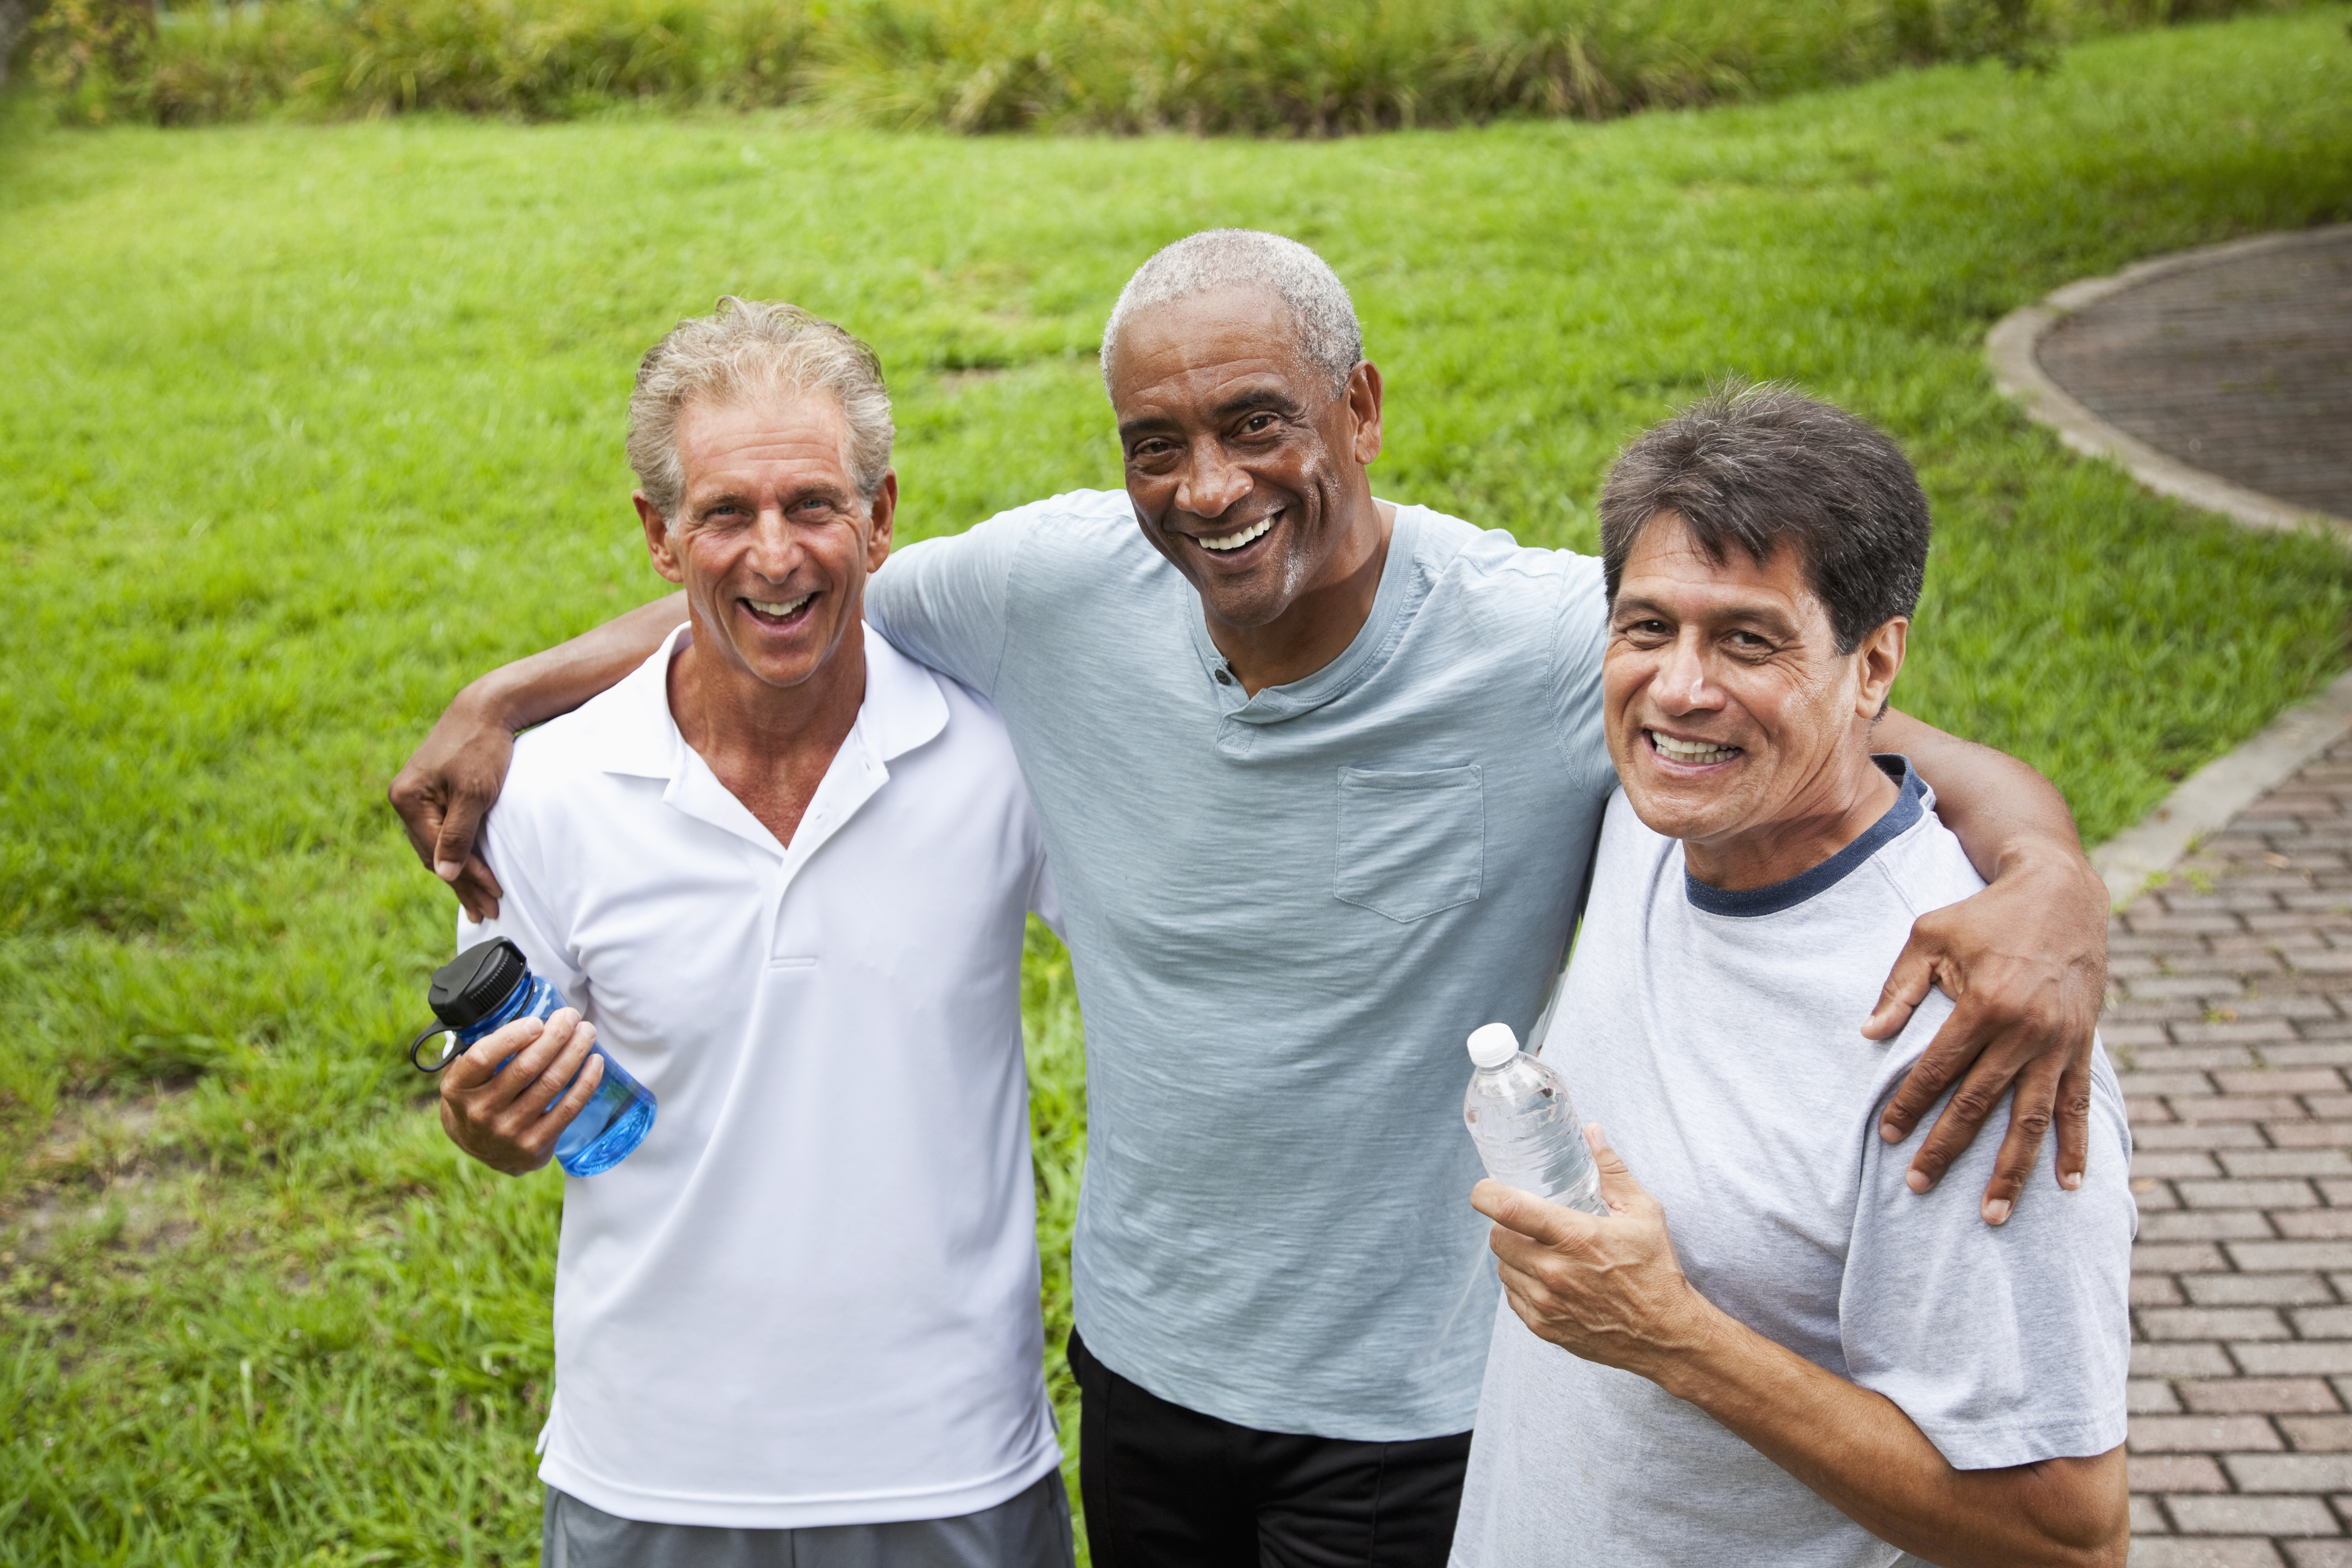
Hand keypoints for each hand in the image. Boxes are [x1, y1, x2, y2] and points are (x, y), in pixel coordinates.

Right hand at [388, 685, 514, 920]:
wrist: (486, 708)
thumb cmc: (483, 747)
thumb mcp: (475, 794)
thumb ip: (459, 834)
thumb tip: (444, 874)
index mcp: (409, 799)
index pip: (439, 853)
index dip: (468, 879)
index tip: (494, 899)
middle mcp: (404, 799)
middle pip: (434, 855)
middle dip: (464, 884)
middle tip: (489, 912)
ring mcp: (415, 796)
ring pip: (437, 846)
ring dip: (460, 873)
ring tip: (481, 902)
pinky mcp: (430, 792)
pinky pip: (441, 831)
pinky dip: (457, 852)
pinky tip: (467, 869)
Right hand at [437, 1008, 604, 1175]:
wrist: (483, 1148)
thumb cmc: (479, 1098)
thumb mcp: (466, 1076)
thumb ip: (486, 1049)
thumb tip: (526, 1014)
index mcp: (458, 1088)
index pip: (482, 1057)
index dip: (512, 1037)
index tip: (536, 1021)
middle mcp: (481, 1111)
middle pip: (526, 1067)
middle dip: (555, 1036)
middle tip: (571, 1016)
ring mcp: (508, 1131)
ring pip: (551, 1083)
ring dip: (574, 1052)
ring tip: (586, 1031)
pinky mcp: (535, 1144)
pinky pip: (568, 1108)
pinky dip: (586, 1082)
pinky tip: (595, 1062)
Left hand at [1472, 1126, 1720, 1384]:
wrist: (1666, 1334)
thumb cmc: (1656, 1270)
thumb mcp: (1643, 1212)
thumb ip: (1612, 1170)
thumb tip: (1592, 1132)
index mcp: (1575, 1237)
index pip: (1509, 1210)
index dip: (1486, 1194)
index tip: (1486, 1189)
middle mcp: (1554, 1271)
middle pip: (1498, 1238)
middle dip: (1507, 1225)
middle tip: (1528, 1223)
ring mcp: (1547, 1303)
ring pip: (1502, 1268)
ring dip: (1514, 1256)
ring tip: (1541, 1251)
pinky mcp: (1544, 1328)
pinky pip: (1511, 1297)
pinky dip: (1521, 1284)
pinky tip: (1546, 1278)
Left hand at [1863, 847, 2105, 1223]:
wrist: (2061, 894)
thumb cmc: (1985, 914)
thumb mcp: (1930, 935)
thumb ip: (1899, 988)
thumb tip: (1868, 1035)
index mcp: (1983, 1006)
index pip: (1937, 1071)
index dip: (1909, 1106)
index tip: (1886, 1137)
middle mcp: (2024, 1032)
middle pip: (1979, 1105)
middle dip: (1947, 1150)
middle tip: (1917, 1188)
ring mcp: (2059, 1043)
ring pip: (2032, 1119)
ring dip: (2013, 1170)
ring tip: (1994, 1214)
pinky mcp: (2083, 1046)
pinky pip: (2079, 1105)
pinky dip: (2075, 1146)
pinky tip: (2069, 1185)